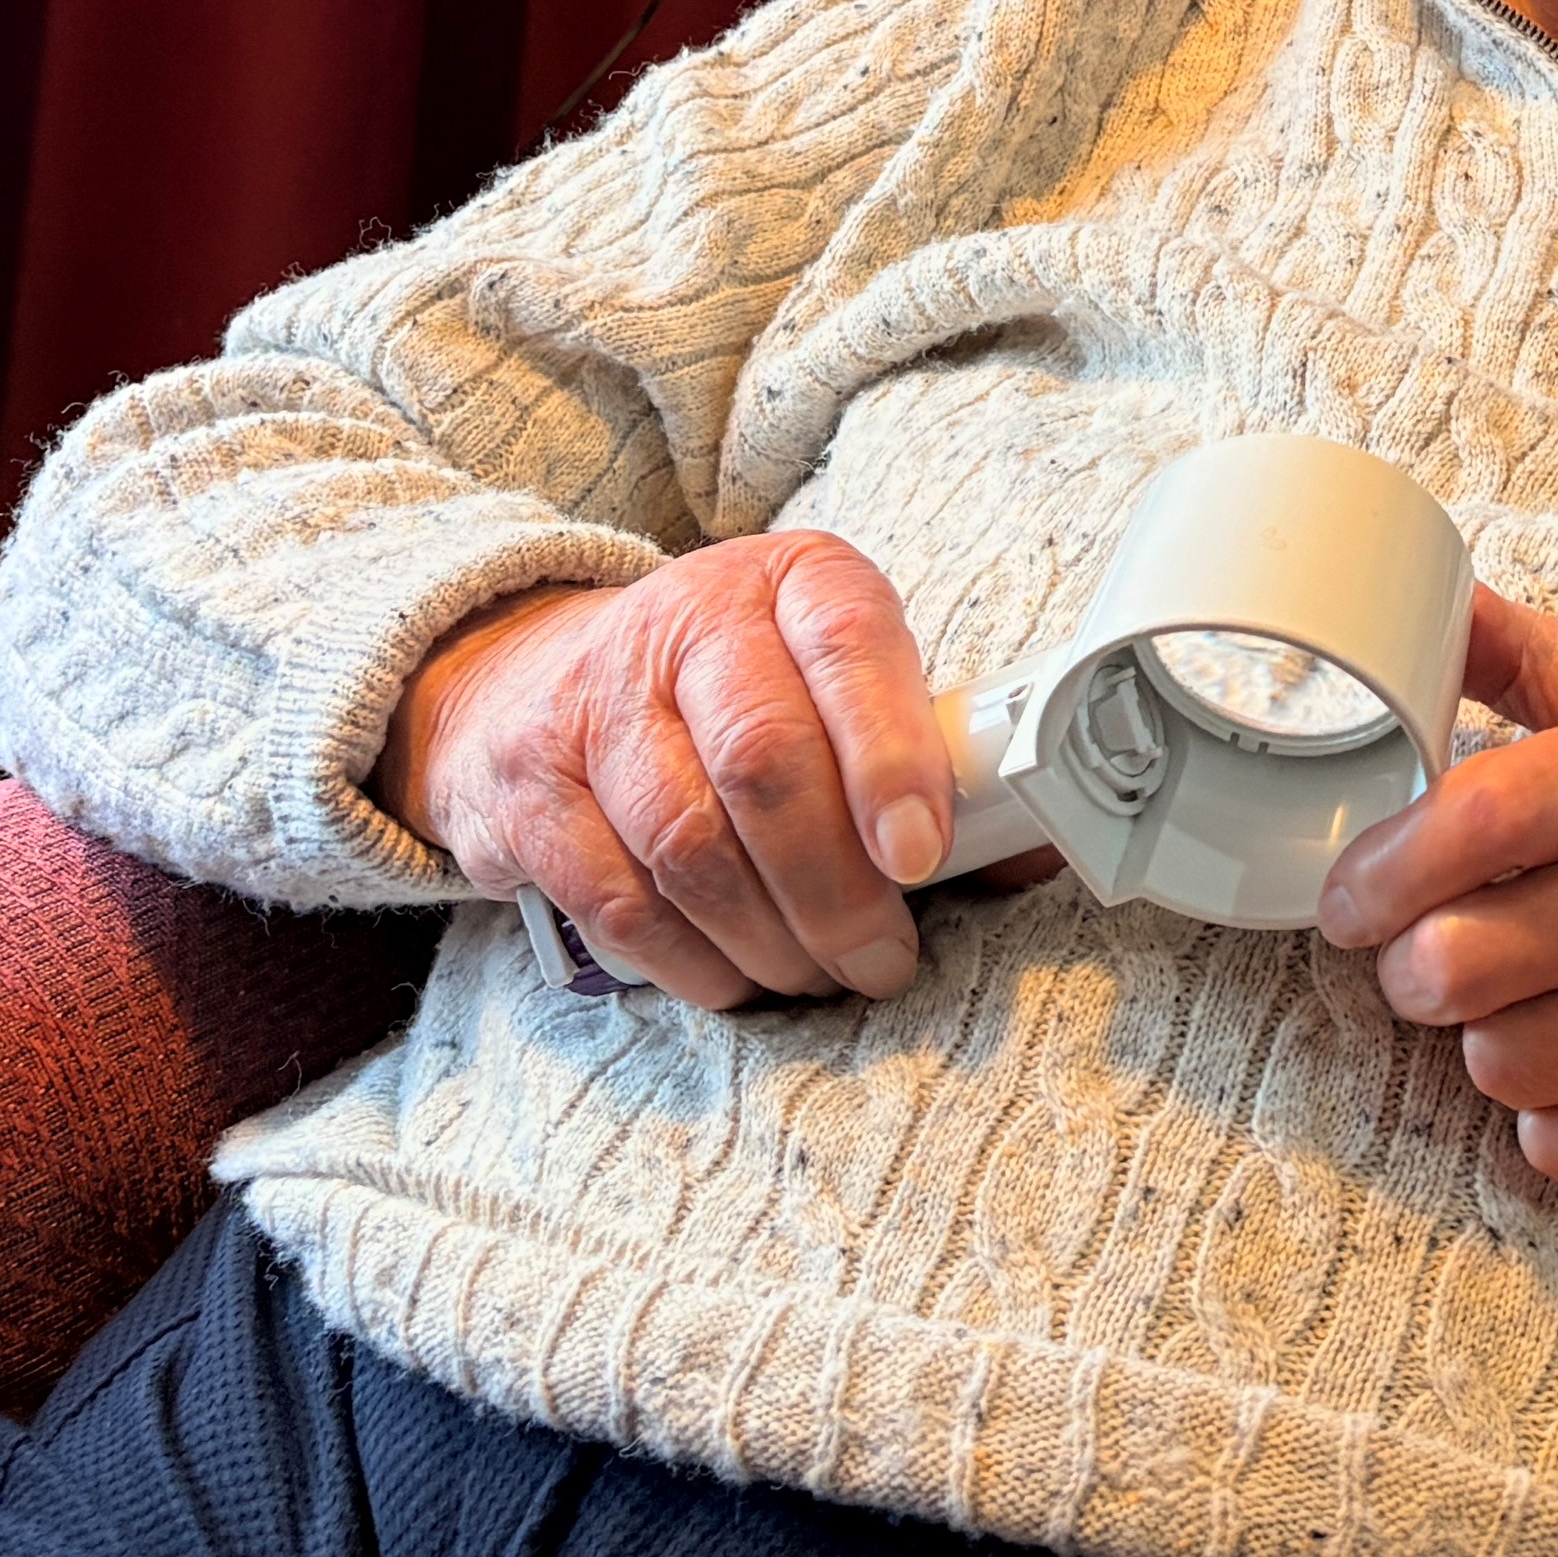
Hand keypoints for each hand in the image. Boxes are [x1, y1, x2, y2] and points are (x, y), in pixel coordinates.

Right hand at [377, 534, 956, 1003]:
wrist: (534, 677)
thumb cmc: (731, 689)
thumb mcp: (831, 677)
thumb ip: (925, 752)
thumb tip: (1026, 850)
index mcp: (791, 581)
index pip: (849, 646)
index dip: (891, 757)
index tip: (924, 856)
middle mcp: (687, 622)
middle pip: (765, 762)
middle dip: (836, 888)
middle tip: (879, 957)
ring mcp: (595, 702)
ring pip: (689, 842)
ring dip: (769, 938)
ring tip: (817, 974)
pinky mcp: (530, 787)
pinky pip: (618, 900)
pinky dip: (689, 961)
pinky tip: (735, 976)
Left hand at [1310, 590, 1557, 1193]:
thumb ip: (1549, 671)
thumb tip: (1432, 612)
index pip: (1479, 815)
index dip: (1383, 862)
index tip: (1354, 887)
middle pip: (1460, 960)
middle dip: (1414, 962)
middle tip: (1427, 950)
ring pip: (1497, 1060)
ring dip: (1487, 1038)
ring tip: (1524, 1003)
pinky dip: (1553, 1115)